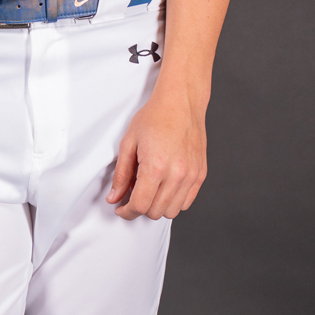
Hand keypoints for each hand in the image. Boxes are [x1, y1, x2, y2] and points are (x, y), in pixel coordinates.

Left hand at [108, 85, 206, 220]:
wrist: (181, 102)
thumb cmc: (155, 117)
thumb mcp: (128, 143)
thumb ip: (121, 174)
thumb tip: (114, 197)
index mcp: (155, 167)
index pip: (139, 206)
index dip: (126, 211)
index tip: (121, 208)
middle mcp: (176, 175)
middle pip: (155, 212)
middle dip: (139, 209)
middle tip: (132, 196)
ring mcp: (191, 175)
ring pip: (171, 211)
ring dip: (157, 207)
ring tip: (149, 191)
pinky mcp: (200, 174)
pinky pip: (186, 202)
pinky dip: (173, 201)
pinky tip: (164, 188)